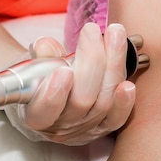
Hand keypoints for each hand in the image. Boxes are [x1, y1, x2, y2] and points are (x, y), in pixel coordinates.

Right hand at [4, 23, 136, 144]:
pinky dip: (124, 101)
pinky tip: (129, 83)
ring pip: (103, 102)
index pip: (43, 110)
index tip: (64, 70)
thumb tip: (46, 46)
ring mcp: (84, 129)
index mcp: (34, 114)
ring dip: (113, 64)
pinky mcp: (103, 127)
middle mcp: (60, 126)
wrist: (49, 96)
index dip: (54, 93)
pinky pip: (117, 118)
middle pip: (81, 100)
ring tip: (115, 34)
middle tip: (92, 31)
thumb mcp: (31, 65)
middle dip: (91, 62)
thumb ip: (40, 56)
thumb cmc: (38, 79)